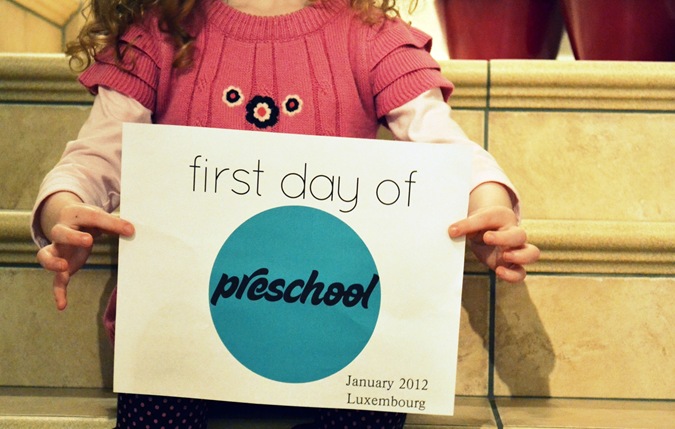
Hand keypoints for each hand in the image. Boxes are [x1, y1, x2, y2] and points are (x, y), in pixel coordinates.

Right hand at [37, 193, 133, 309]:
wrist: (72, 222)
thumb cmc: (90, 220)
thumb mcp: (102, 219)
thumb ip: (115, 224)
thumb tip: (131, 231)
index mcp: (75, 215)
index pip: (92, 217)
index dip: (110, 223)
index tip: (129, 230)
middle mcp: (61, 231)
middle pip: (60, 233)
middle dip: (73, 237)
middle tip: (89, 241)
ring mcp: (58, 250)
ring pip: (46, 255)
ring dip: (52, 262)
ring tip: (64, 268)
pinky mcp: (61, 266)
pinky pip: (56, 280)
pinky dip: (58, 292)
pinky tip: (62, 305)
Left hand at [448, 205, 539, 282]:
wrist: (485, 231)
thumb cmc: (480, 224)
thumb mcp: (473, 221)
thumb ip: (464, 225)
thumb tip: (451, 231)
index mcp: (504, 218)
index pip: (501, 220)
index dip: (495, 228)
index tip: (485, 236)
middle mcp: (513, 233)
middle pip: (521, 235)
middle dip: (506, 240)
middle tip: (490, 240)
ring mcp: (515, 250)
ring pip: (532, 253)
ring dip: (521, 257)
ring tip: (505, 258)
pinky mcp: (511, 265)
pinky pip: (520, 273)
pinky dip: (513, 276)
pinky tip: (500, 272)